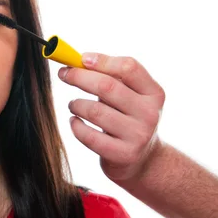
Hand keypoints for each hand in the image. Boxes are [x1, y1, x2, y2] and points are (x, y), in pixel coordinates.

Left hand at [58, 53, 165, 182]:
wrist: (143, 159)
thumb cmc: (127, 117)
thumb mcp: (130, 96)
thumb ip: (111, 77)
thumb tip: (77, 61)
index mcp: (154, 93)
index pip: (129, 68)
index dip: (102, 60)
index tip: (81, 58)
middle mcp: (150, 113)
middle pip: (107, 86)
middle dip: (79, 77)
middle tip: (64, 74)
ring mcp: (138, 136)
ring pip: (94, 111)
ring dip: (75, 104)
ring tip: (73, 104)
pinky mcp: (122, 154)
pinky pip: (88, 135)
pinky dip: (75, 125)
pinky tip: (75, 121)